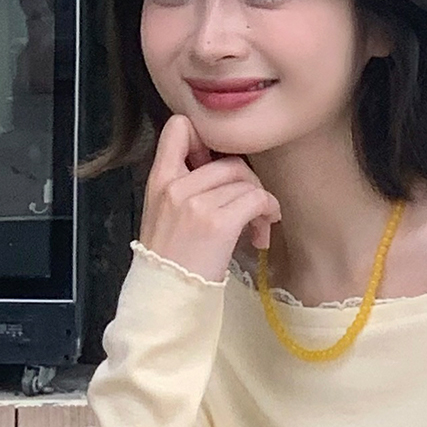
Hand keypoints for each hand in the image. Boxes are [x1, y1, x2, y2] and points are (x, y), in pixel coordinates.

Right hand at [139, 112, 281, 282]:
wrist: (165, 299)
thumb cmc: (170, 262)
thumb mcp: (163, 215)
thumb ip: (183, 187)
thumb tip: (221, 169)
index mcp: (158, 180)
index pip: (179, 127)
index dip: (206, 139)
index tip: (217, 168)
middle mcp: (175, 185)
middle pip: (229, 161)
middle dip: (248, 185)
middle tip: (251, 213)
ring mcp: (196, 203)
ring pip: (246, 181)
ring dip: (260, 204)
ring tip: (257, 229)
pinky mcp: (217, 223)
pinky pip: (256, 199)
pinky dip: (267, 213)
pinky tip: (261, 234)